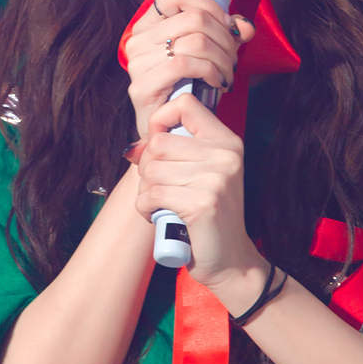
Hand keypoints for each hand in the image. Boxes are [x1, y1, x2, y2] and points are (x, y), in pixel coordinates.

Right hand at [123, 0, 254, 141]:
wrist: (172, 132)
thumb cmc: (188, 88)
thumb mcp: (210, 54)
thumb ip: (227, 35)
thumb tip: (244, 27)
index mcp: (149, 25)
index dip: (208, 5)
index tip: (226, 26)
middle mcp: (138, 39)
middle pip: (194, 18)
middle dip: (225, 38)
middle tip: (234, 58)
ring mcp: (137, 63)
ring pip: (195, 41)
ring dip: (222, 58)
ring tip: (228, 73)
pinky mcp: (142, 86)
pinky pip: (184, 64)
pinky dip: (210, 71)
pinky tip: (217, 82)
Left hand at [129, 94, 260, 286]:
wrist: (230, 259)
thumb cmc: (209, 214)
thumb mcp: (200, 173)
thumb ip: (173, 151)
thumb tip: (132, 148)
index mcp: (227, 141)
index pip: (184, 104)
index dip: (161, 122)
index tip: (161, 148)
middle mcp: (226, 155)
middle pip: (158, 143)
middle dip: (148, 167)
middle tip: (161, 187)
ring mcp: (216, 179)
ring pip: (151, 171)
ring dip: (146, 191)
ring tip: (163, 203)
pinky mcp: (202, 204)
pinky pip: (151, 195)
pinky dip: (145, 209)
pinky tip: (160, 216)